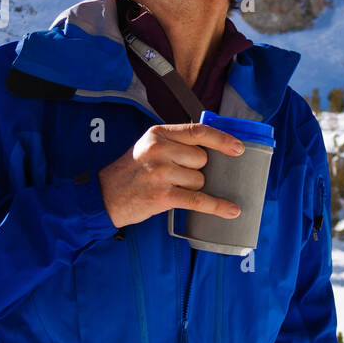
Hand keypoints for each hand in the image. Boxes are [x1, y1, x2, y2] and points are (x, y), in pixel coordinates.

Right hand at [97, 123, 245, 227]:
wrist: (105, 196)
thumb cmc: (132, 172)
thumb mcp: (149, 146)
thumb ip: (176, 143)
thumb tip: (213, 149)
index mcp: (158, 134)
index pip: (198, 131)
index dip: (222, 139)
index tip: (238, 148)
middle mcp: (159, 150)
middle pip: (202, 160)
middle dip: (197, 170)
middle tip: (176, 176)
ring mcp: (161, 173)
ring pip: (200, 180)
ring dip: (192, 187)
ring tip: (170, 188)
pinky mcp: (162, 196)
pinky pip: (198, 200)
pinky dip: (216, 206)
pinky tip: (231, 210)